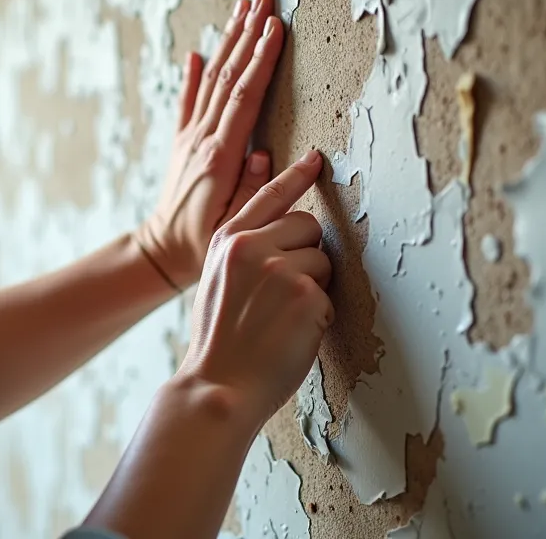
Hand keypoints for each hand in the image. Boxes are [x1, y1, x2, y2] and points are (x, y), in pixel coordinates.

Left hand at [136, 0, 284, 287]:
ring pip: (211, 81)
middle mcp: (202, 140)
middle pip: (228, 77)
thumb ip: (256, 191)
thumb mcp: (238, 225)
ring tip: (241, 10)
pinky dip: (192, 76)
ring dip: (227, 43)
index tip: (275, 26)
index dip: (261, 60)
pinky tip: (196, 55)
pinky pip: (187, 103)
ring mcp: (190, 140)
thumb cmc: (205, 246)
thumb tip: (268, 154)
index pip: (244, 97)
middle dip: (247, 35)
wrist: (161, 254)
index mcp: (220, 157)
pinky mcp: (183, 146)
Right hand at [173, 152, 334, 423]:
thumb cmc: (220, 342)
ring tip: (283, 318)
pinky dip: (318, 316)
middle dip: (307, 254)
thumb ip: (242, 252)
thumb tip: (280, 236)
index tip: (315, 160)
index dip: (295, 177)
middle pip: (308, 225)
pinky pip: (329, 294)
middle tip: (284, 294)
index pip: (267, 196)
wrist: (219, 385)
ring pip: (323, 260)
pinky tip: (291, 334)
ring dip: (314, 288)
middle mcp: (250, 246)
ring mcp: (279, 268)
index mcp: (226, 241)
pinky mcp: (305, 293)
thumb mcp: (216, 282)